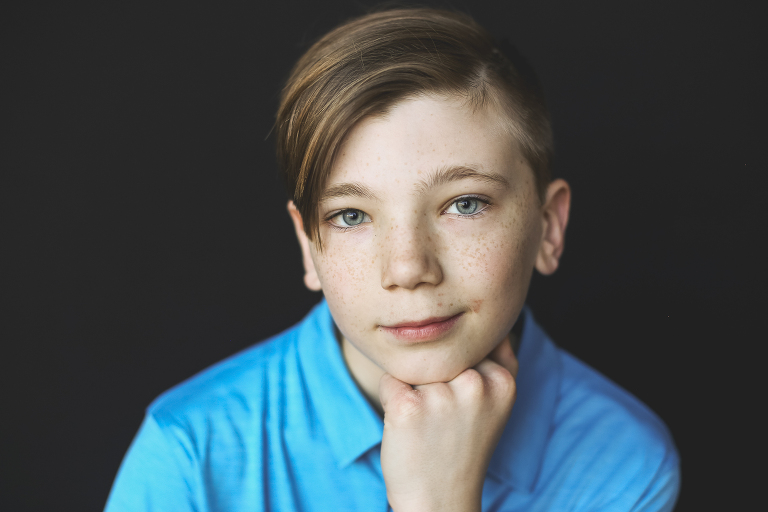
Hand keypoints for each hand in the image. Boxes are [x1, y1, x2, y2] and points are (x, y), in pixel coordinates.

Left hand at [379, 336, 518, 511]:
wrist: (441, 500)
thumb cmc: (464, 446)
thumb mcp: (497, 402)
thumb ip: (500, 358)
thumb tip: (492, 321)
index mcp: (502, 381)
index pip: (468, 345)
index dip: (459, 371)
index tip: (464, 404)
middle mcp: (476, 384)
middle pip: (440, 353)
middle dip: (436, 377)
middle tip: (444, 418)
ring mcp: (441, 396)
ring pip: (415, 364)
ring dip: (415, 388)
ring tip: (428, 425)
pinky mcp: (408, 407)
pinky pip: (390, 379)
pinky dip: (393, 399)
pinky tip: (409, 427)